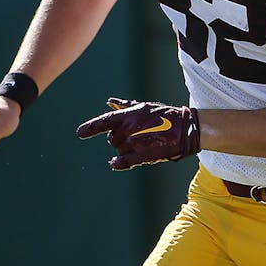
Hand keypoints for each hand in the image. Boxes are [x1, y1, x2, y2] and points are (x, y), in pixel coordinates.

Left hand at [75, 98, 199, 170]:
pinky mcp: (143, 155)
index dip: (90, 128)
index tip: (80, 133)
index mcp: (129, 114)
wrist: (186, 129)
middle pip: (112, 139)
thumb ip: (125, 106)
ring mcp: (135, 142)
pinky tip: (115, 163)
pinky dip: (118, 163)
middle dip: (118, 140)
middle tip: (134, 137)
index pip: (104, 121)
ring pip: (118, 150)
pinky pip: (123, 162)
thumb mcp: (144, 107)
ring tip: (140, 145)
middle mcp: (129, 128)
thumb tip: (110, 102)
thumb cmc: (165, 116)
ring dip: (124, 150)